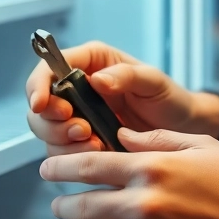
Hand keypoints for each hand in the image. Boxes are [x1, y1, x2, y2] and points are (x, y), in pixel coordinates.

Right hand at [25, 41, 210, 155]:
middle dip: (53, 121)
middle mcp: (77, 87)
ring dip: (63, 141)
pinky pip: (61, 151)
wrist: (180, 129)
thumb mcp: (152, 81)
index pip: (49, 68)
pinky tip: (98, 151)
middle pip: (40, 104)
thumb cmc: (168, 97)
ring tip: (96, 143)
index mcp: (90, 62)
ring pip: (46, 131)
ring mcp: (76, 115)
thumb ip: (126, 76)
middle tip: (82, 130)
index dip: (38, 85)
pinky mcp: (80, 141)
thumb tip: (98, 79)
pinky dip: (73, 156)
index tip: (41, 104)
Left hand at [41, 128, 218, 218]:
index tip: (49, 170)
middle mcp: (146, 206)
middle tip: (62, 204)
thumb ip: (155, 140)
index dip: (62, 168)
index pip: (89, 167)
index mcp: (153, 169)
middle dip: (66, 205)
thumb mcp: (201, 146)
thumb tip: (121, 138)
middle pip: (84, 208)